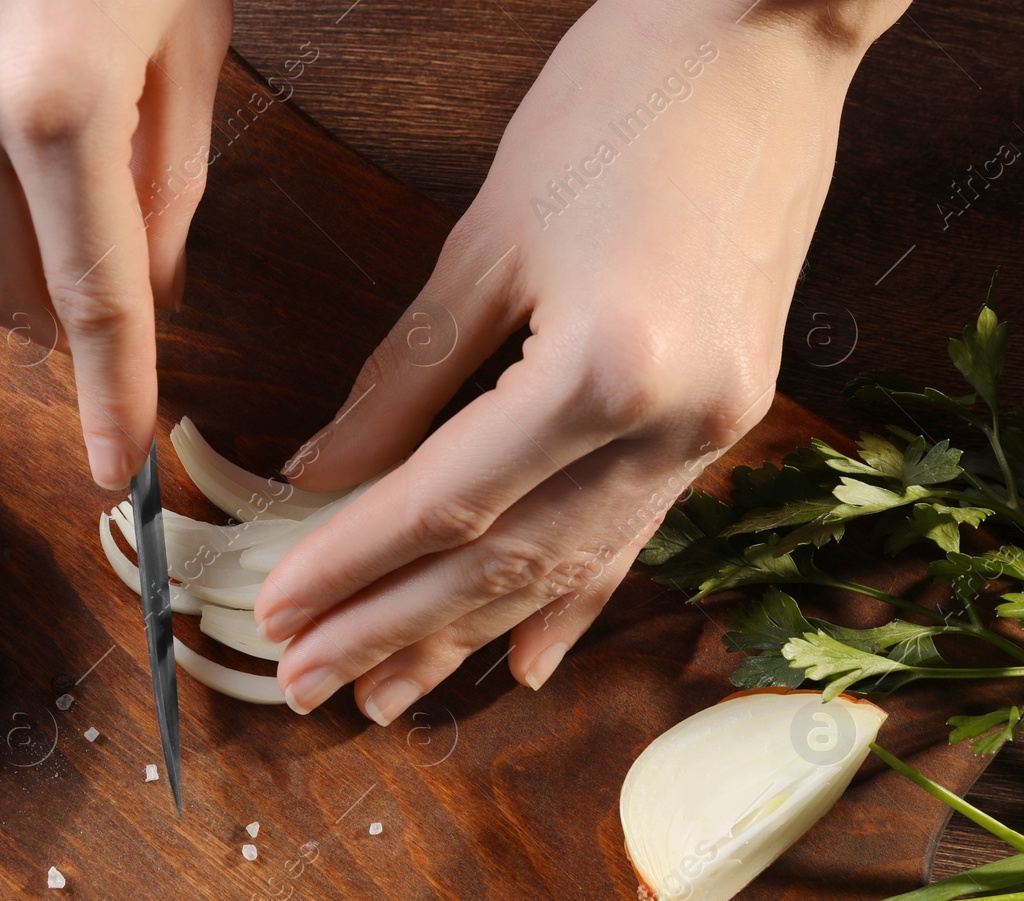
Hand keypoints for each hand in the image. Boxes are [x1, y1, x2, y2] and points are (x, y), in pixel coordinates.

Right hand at [0, 0, 231, 487]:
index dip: (115, 395)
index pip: (98, 298)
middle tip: (109, 308)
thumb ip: (171, 177)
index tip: (123, 466)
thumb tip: (148, 289)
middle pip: (2, 292)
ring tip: (56, 227)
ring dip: (4, 268)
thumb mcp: (194, 34)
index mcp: (63, 98)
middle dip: (62, 324)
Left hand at [255, 0, 909, 720]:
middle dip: (394, 629)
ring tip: (387, 693)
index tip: (279, 614)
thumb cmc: (617, 102)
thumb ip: (402, 378)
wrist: (765, 36)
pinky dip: (573, 602)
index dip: (352, 567)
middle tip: (309, 684)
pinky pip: (636, 536)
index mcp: (605, 369)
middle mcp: (671, 425)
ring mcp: (711, 431)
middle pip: (506, 561)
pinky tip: (525, 662)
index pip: (447, 503)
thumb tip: (322, 473)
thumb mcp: (487, 240)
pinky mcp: (725, 419)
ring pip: (569, 567)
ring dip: (469, 635)